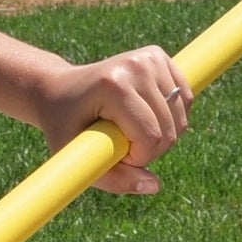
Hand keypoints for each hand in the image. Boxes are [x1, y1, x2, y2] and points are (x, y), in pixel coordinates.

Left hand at [29, 45, 192, 194]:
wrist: (56, 88)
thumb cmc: (62, 125)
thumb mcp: (76, 158)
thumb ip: (114, 180)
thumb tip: (155, 186)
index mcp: (113, 86)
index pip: (151, 137)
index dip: (138, 157)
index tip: (112, 152)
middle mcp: (136, 66)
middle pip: (170, 129)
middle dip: (149, 148)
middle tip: (118, 141)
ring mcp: (149, 58)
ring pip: (180, 117)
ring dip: (161, 134)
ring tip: (128, 128)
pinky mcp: (157, 56)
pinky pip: (185, 99)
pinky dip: (171, 117)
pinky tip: (145, 114)